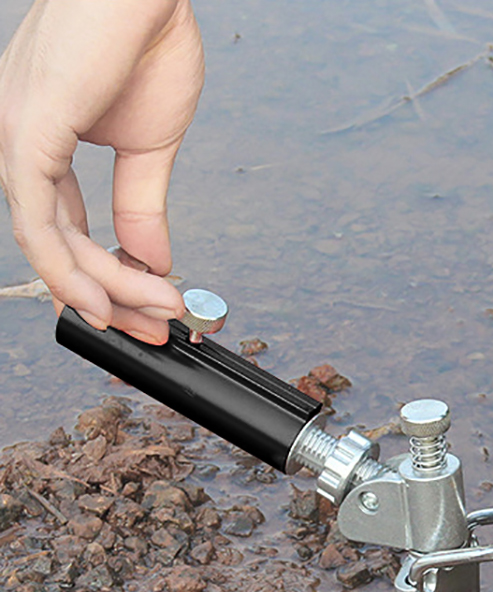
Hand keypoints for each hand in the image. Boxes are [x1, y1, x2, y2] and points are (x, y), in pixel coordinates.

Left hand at [0, 0, 203, 343]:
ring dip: (105, 289)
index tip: (147, 309)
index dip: (105, 279)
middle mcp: (19, 146)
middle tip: (154, 326)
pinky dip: (74, 269)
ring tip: (154, 312)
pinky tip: (108, 297)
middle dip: (110, 297)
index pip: (65, 231)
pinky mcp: (28, 135)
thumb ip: (143, 208)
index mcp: (43, 144)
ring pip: (50, 245)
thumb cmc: (145, 44)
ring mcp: (17, 141)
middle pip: (57, 247)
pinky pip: (40, 223)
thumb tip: (153, 261)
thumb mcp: (150, 148)